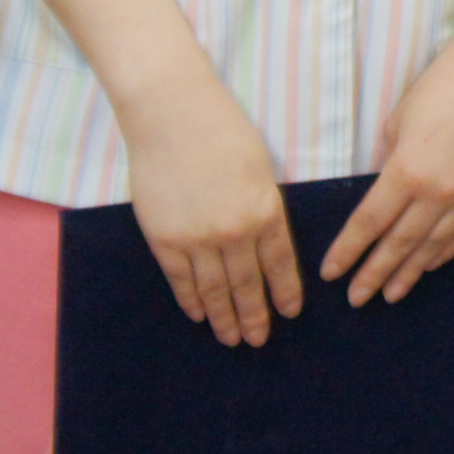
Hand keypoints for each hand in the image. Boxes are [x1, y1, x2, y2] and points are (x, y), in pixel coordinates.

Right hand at [121, 75, 301, 345]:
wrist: (172, 114)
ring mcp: (198, 239)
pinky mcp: (165, 240)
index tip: (289, 313)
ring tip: (232, 338)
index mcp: (266, 210)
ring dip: (225, 318)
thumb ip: (263, 207)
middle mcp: (235, 231)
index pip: (280, 263)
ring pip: (215, 290)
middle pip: (248, 285)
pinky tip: (199, 314)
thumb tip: (264, 241)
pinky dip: (191, 301)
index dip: (285, 291)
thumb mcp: (260, 167)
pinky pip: (181, 281)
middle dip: (255, 315)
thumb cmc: (221, 130)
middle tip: (259, 339)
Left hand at [318, 40, 453, 305]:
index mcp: (407, 170)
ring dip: (409, 271)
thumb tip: (382, 191)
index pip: (369, 223)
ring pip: (433, 246)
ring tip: (392, 293)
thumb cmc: (442, 87)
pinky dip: (445, 253)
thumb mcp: (399, 122)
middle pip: (399, 243)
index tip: (333, 272)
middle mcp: (438, 191)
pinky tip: (430, 265)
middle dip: (374, 273)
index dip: (349, 250)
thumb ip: (389, 162)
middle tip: (357, 299)